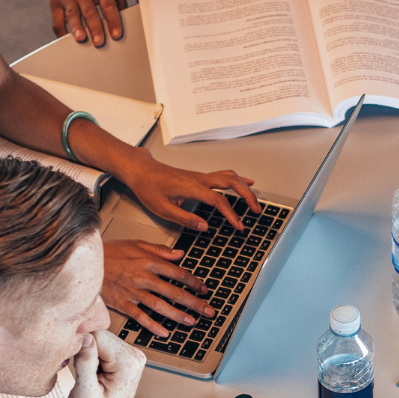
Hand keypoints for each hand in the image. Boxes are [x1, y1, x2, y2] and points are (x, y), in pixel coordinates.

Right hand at [49, 0, 128, 45]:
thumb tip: (127, 18)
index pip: (108, 5)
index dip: (113, 21)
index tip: (117, 35)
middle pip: (90, 12)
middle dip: (95, 28)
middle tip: (99, 42)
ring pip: (72, 14)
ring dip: (76, 28)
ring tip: (81, 39)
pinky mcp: (55, 0)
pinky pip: (56, 18)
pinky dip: (60, 30)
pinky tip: (65, 39)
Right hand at [65, 328, 146, 397]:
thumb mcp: (84, 392)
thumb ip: (85, 363)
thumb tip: (86, 336)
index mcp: (128, 363)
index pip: (98, 334)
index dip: (79, 345)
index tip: (72, 364)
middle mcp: (134, 356)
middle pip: (99, 334)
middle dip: (84, 350)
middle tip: (82, 375)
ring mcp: (130, 357)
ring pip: (98, 339)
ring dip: (87, 354)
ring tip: (86, 377)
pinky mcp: (123, 359)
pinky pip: (101, 346)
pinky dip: (90, 357)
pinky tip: (90, 374)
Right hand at [103, 239, 213, 338]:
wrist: (84, 262)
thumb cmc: (109, 252)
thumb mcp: (135, 244)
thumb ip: (159, 250)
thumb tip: (179, 254)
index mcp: (148, 262)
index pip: (178, 273)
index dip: (194, 282)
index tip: (204, 289)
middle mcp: (143, 277)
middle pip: (174, 291)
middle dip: (194, 302)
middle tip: (208, 311)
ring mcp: (132, 292)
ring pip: (160, 306)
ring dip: (178, 315)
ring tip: (191, 321)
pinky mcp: (121, 303)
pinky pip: (140, 316)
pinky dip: (153, 325)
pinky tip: (165, 332)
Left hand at [118, 157, 254, 233]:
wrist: (142, 170)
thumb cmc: (149, 187)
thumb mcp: (162, 208)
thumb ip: (185, 219)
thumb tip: (204, 226)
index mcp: (192, 188)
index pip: (218, 201)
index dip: (231, 214)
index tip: (239, 225)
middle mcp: (199, 179)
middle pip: (231, 183)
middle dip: (247, 196)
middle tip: (256, 210)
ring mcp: (201, 176)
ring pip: (229, 176)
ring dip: (244, 187)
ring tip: (254, 200)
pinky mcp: (199, 177)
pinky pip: (224, 175)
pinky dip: (237, 180)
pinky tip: (246, 183)